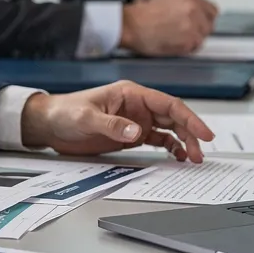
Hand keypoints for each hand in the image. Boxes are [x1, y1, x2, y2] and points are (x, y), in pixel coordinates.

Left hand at [19, 80, 214, 162]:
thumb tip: (136, 131)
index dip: (189, 118)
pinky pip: (158, 140)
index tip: (204, 132)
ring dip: (183, 142)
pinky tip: (178, 157)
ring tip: (194, 158)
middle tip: (201, 152)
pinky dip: (170, 148)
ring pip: (169, 130)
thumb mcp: (86, 117)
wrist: (50, 124)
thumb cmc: (65, 112)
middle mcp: (138, 106)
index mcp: (131, 94)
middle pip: (174, 118)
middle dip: (190, 134)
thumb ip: (112, 124)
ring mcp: (136, 121)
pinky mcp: (131, 135)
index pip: (169, 104)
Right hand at [120, 0, 218, 55]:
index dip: (205, 18)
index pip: (212, 11)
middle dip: (199, 30)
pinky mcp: (188, 43)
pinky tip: (172, 43)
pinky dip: (185, 48)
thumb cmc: (142, 12)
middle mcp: (195, 11)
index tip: (200, 22)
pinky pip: (193, 48)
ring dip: (192, 40)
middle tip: (185, 32)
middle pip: (209, 26)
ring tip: (176, 38)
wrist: (131, 25)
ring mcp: (193, 28)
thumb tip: (190, 3)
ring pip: (202, 38)